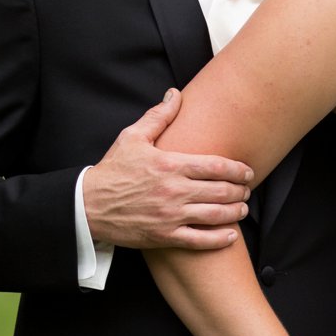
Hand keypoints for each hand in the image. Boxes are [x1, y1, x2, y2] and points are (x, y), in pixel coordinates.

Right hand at [83, 89, 254, 249]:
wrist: (87, 206)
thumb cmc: (112, 170)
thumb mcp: (132, 137)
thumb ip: (158, 117)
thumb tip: (176, 94)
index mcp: (170, 164)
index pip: (216, 166)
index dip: (238, 169)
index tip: (248, 171)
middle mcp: (174, 190)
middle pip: (221, 191)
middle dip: (240, 190)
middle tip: (247, 190)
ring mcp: (171, 215)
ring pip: (215, 216)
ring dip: (235, 212)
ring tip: (242, 208)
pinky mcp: (164, 236)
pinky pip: (199, 240)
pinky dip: (219, 239)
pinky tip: (231, 234)